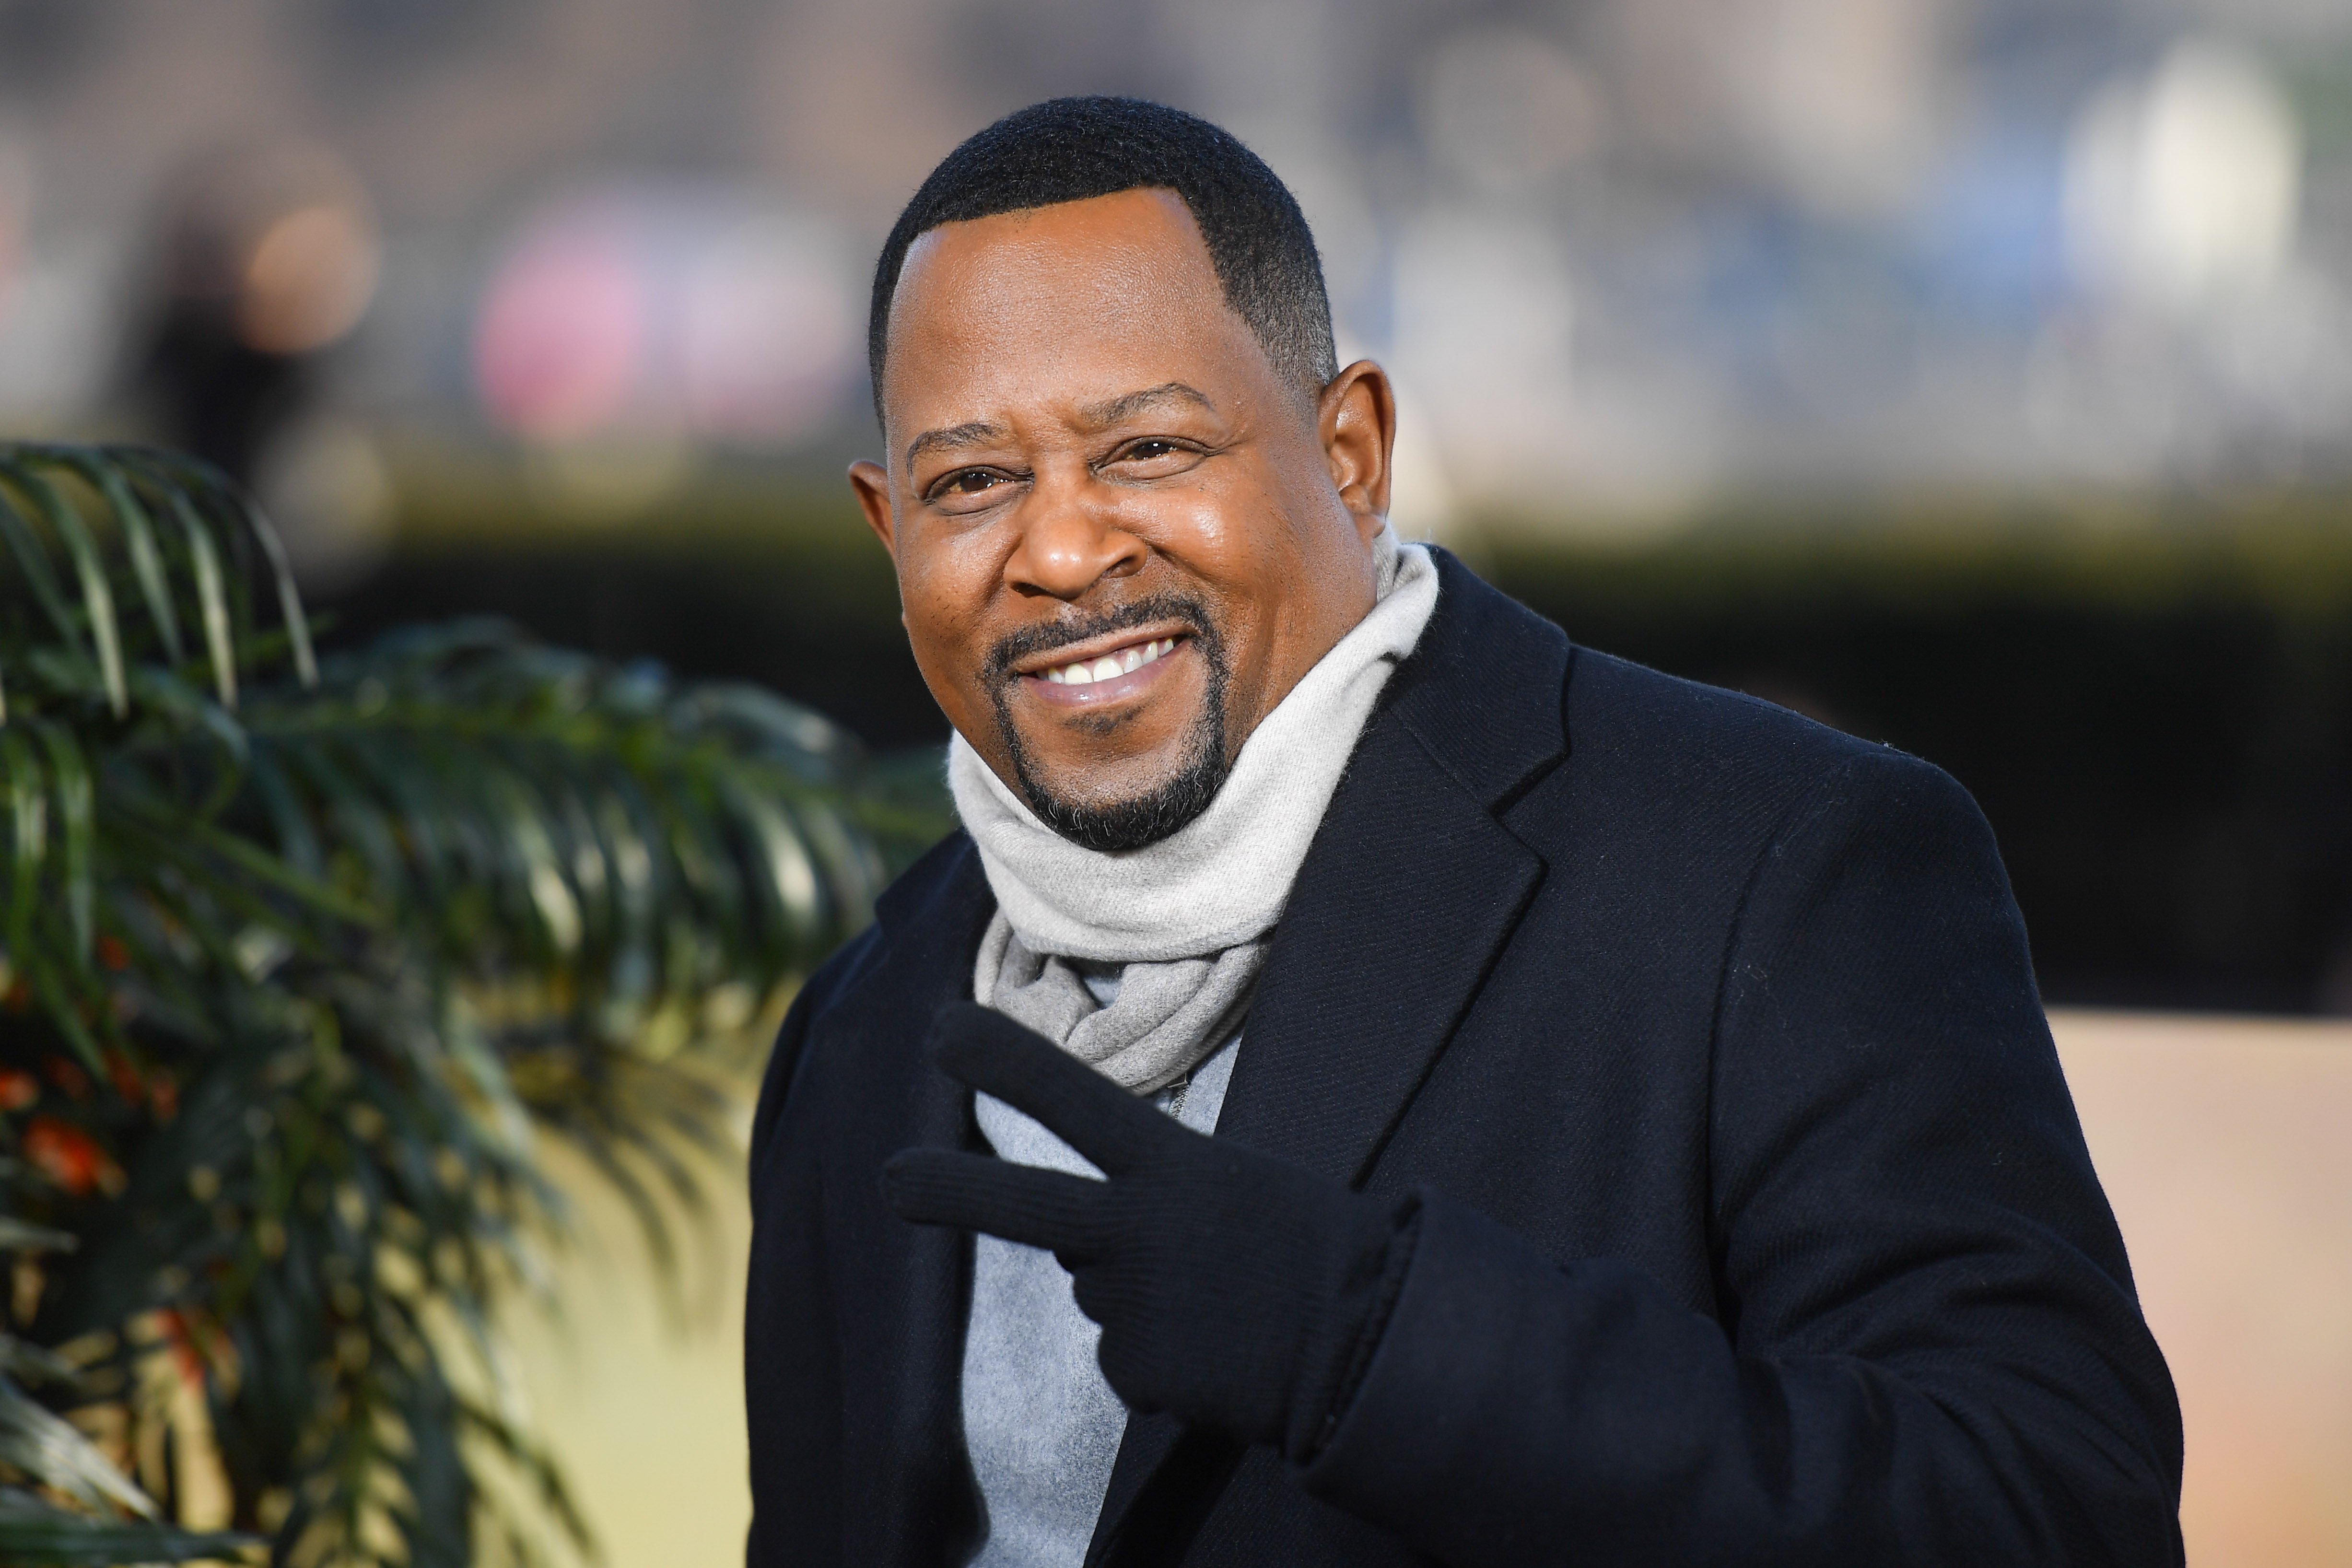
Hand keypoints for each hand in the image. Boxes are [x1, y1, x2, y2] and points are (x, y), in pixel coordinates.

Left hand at [884, 1002, 1418, 1456]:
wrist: (1371, 1345)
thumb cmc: (1306, 1249)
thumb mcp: (1235, 1188)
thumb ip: (1150, 1199)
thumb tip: (1077, 1248)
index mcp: (1177, 1168)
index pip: (1077, 1101)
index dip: (1004, 1064)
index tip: (938, 1028)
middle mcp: (1143, 1231)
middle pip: (1029, 1206)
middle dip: (948, 1189)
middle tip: (889, 1178)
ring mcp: (1137, 1304)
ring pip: (1098, 1291)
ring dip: (1142, 1298)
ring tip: (1220, 1302)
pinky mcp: (1139, 1373)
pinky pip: (1124, 1359)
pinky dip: (1161, 1359)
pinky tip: (1217, 1352)